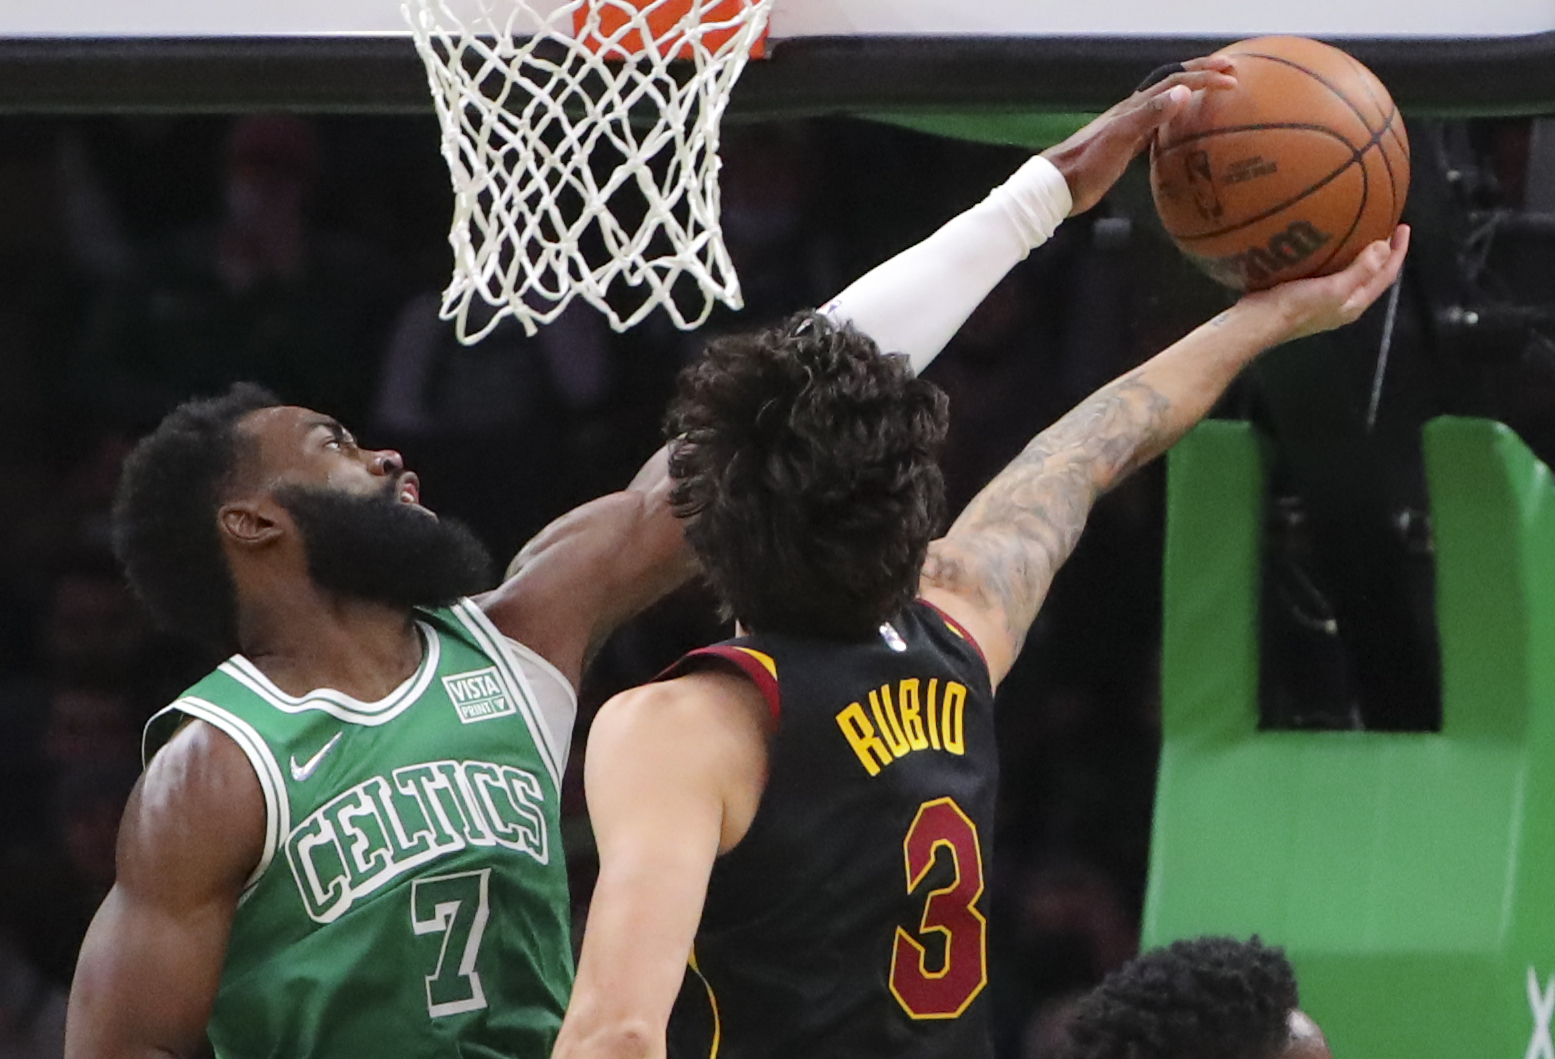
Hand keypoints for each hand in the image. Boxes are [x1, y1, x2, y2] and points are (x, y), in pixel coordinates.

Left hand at [1041, 56, 1236, 215]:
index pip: (1175, 82)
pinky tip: (1183, 129)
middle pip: (1171, 84)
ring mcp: (1129, 128)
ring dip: (1190, 92)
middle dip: (1201, 74)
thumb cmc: (1087, 163)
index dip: (1204, 77)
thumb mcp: (1120, 138)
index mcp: (1134, 106)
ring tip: (1212, 91)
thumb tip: (1184, 91)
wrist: (1060, 185)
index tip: (1231, 78)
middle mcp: (1133, 112)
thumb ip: (1149, 115)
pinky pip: (1158, 125)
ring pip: (1166, 102)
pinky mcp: (1126, 146)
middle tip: (1230, 70)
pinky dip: (1176, 118)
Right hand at [1244, 225, 1410, 342]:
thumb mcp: (1332, 288)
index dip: (1398, 252)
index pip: (1386, 275)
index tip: (1402, 226)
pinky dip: (1337, 257)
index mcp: (1354, 303)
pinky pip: (1331, 272)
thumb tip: (1384, 247)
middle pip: (1372, 276)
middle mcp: (1344, 304)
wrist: (1257, 323)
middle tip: (1385, 225)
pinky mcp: (1305, 296)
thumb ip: (1360, 270)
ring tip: (1361, 232)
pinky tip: (1326, 244)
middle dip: (1383, 253)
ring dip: (1360, 254)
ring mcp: (1324, 301)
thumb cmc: (1295, 306)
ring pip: (1352, 274)